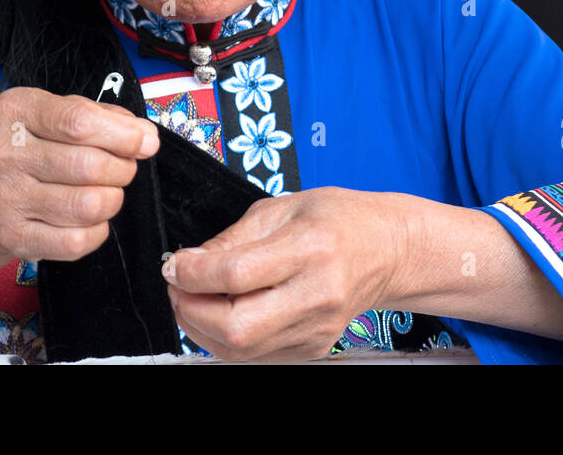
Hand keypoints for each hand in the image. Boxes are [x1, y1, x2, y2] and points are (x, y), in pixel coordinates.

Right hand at [0, 87, 159, 267]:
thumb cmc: (27, 151)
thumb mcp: (54, 116)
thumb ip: (102, 117)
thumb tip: (145, 136)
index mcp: (17, 111)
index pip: (79, 121)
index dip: (123, 135)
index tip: (145, 142)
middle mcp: (5, 154)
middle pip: (90, 165)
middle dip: (123, 169)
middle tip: (123, 168)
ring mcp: (6, 199)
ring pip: (88, 206)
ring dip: (113, 200)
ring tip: (107, 192)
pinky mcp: (13, 237)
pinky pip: (76, 241)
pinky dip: (97, 232)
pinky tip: (90, 220)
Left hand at [161, 186, 407, 360]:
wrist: (387, 250)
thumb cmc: (339, 219)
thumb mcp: (284, 207)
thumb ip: (233, 237)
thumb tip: (188, 262)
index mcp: (310, 248)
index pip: (236, 274)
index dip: (192, 273)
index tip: (175, 264)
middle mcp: (316, 294)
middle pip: (236, 326)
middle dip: (190, 310)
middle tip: (179, 286)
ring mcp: (316, 328)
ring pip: (240, 350)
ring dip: (201, 328)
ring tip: (194, 300)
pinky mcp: (313, 347)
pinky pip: (256, 356)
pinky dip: (226, 339)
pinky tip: (220, 313)